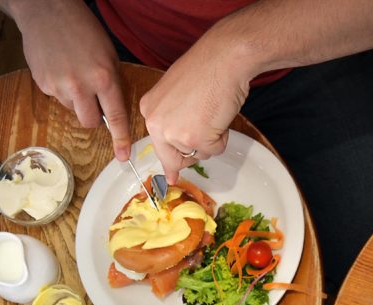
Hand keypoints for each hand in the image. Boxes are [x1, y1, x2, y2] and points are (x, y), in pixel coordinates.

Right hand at [5, 0, 130, 159]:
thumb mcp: (108, 55)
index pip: (115, 116)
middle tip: (91, 99)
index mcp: (103, 77)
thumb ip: (111, 83)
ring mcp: (59, 86)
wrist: (47, 11)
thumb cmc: (83, 30)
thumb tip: (113, 110)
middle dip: (92, 116)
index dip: (120, 139)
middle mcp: (81, 85)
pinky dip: (60, 89)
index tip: (122, 156)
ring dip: (75, 100)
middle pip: (89, 122)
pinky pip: (56, 98)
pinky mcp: (42, 84)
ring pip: (72, 110)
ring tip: (73, 73)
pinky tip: (60, 69)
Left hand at [139, 27, 255, 183]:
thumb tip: (177, 149)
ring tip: (213, 110)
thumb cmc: (206, 69)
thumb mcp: (178, 94)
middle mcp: (156, 123)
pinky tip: (220, 115)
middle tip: (207, 131)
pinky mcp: (196, 139)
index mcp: (149, 110)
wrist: (223, 59)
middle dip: (194, 151)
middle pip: (176, 157)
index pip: (158, 144)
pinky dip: (223, 137)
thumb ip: (174, 118)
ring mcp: (175, 133)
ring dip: (212, 138)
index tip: (170, 177)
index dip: (170, 160)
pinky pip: (214, 150)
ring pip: (199, 153)